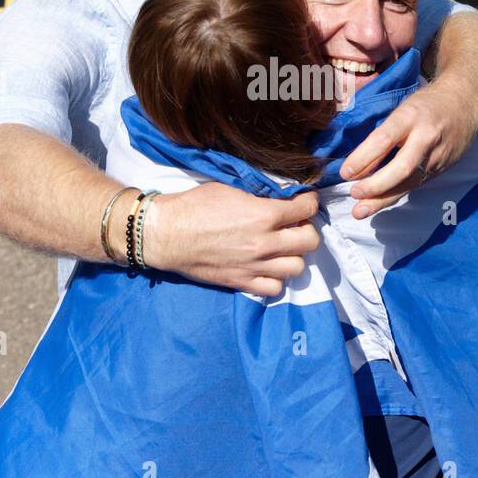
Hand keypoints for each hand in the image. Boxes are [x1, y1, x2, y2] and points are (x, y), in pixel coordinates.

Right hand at [139, 183, 320, 296]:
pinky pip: (275, 288)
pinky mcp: (242, 282)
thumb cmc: (195, 205)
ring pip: (298, 267)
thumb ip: (261, 196)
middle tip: (294, 225)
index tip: (304, 201)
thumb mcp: (231, 189)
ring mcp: (255, 266)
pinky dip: (276, 278)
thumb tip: (282, 197)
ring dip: (294, 255)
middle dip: (306, 229)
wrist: (167, 233)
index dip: (309, 202)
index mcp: (264, 215)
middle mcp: (265, 243)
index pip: (306, 209)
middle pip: (310, 241)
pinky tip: (267, 266)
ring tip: (282, 247)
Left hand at [340, 84, 477, 219]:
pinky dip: (395, 194)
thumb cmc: (426, 104)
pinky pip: (416, 184)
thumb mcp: (402, 109)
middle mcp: (426, 137)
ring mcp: (438, 156)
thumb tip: (358, 164)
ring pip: (409, 183)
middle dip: (375, 185)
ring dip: (382, 199)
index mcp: (411, 116)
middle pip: (401, 167)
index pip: (384, 140)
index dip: (362, 158)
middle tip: (354, 193)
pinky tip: (378, 203)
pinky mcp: (442, 168)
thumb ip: (383, 133)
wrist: (465, 104)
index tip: (345, 172)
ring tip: (360, 210)